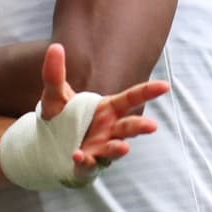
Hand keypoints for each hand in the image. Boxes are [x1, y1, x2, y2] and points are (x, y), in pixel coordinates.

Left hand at [38, 43, 167, 178]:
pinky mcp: (85, 164)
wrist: (46, 144)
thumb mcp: (55, 94)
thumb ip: (55, 73)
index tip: (165, 85)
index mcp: (106, 110)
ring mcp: (99, 148)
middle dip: (140, 127)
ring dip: (118, 149)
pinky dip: (85, 161)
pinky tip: (78, 155)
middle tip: (152, 126)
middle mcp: (108, 130)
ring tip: (122, 147)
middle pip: (128, 128)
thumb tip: (55, 47)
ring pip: (113, 149)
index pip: (130, 99)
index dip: (147, 92)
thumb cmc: (60, 117)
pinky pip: (88, 165)